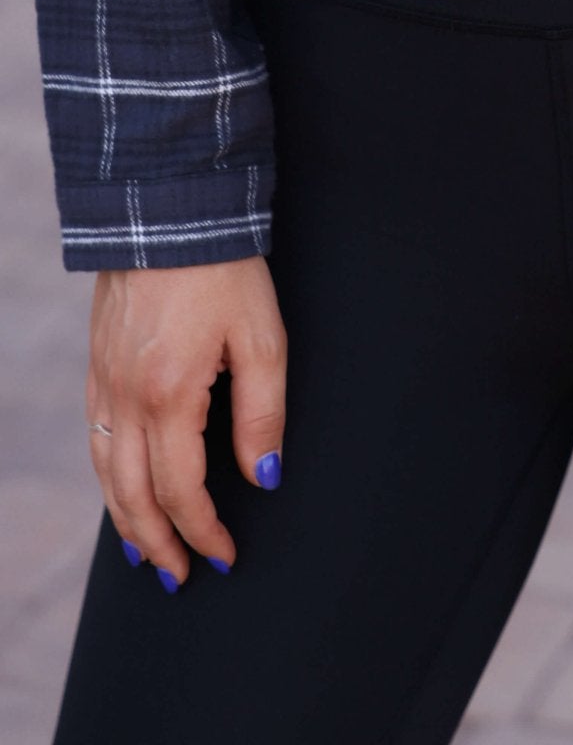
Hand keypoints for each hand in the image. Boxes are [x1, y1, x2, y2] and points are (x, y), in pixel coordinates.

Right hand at [86, 255, 286, 587]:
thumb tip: (262, 479)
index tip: (225, 557)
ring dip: (125, 518)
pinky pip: (95, 435)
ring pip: (105, 471)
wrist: (168, 209)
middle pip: (131, 495)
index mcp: (168, 396)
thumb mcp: (263, 338)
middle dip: (156, 543)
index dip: (203, 531)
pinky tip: (123, 486)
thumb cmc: (225, 270)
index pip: (180, 490)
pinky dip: (108, 476)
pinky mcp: (97, 361)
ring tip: (146, 551)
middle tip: (180, 577)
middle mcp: (124, 395)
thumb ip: (264, 415)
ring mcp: (103, 378)